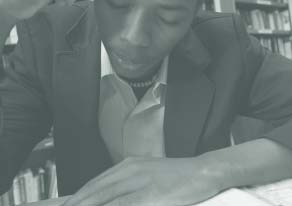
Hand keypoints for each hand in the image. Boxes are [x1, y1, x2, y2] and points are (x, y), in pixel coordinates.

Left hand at [62, 156, 222, 205]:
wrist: (202, 170)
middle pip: (94, 191)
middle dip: (76, 204)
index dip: (77, 198)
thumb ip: (127, 186)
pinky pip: (122, 205)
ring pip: (103, 198)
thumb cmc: (176, 176)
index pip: (94, 184)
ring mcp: (138, 180)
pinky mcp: (149, 193)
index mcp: (127, 165)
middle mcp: (129, 169)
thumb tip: (109, 199)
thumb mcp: (147, 176)